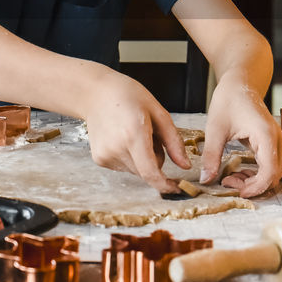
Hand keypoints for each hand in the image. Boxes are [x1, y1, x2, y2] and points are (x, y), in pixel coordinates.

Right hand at [83, 70, 190, 192]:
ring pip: (136, 170)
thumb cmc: (128, 96)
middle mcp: (116, 148)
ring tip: (134, 133)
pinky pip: (124, 166)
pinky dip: (129, 157)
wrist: (96, 93)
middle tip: (151, 135)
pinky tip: (122, 137)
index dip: (165, 185)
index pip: (150, 172)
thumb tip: (185, 165)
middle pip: (146, 171)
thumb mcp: (158, 113)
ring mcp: (105, 155)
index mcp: (133, 134)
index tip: (176, 187)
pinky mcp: (99, 159)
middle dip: (155, 160)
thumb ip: (174, 142)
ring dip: (142, 159)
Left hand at [198, 74, 281, 197]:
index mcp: (266, 135)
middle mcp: (277, 140)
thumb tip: (206, 180)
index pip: (269, 173)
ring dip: (253, 181)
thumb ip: (211, 156)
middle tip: (227, 183)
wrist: (240, 82)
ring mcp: (277, 142)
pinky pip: (269, 166)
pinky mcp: (272, 143)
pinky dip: (255, 174)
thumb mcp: (215, 129)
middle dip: (252, 186)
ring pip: (273, 173)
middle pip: (274, 176)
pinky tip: (237, 172)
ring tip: (229, 178)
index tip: (236, 191)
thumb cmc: (229, 100)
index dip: (255, 187)